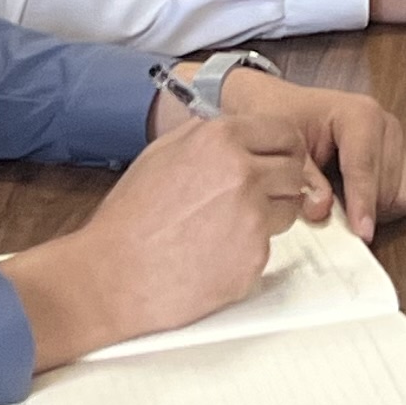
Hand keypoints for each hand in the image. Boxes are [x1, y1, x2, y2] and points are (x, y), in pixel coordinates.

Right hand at [1, 111, 315, 369]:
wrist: (111, 276)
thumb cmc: (129, 219)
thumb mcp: (163, 153)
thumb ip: (207, 136)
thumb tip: (236, 128)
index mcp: (220, 139)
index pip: (286, 133)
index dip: (282, 149)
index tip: (278, 160)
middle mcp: (243, 173)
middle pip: (295, 171)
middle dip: (279, 183)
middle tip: (253, 197)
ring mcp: (252, 218)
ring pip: (288, 210)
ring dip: (268, 217)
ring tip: (223, 227)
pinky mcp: (253, 258)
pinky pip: (267, 248)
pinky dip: (248, 252)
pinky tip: (213, 254)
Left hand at [221, 69, 405, 237]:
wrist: (287, 108)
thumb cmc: (285, 120)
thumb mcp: (282, 143)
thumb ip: (304, 178)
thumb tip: (322, 209)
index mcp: (359, 114)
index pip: (364, 166)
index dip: (362, 202)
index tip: (362, 234)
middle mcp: (385, 126)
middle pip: (387, 185)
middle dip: (364, 209)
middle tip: (334, 224)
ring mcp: (395, 143)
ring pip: (399, 195)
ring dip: (373, 211)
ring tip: (340, 209)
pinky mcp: (398, 160)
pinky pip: (402, 197)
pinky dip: (380, 209)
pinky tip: (352, 203)